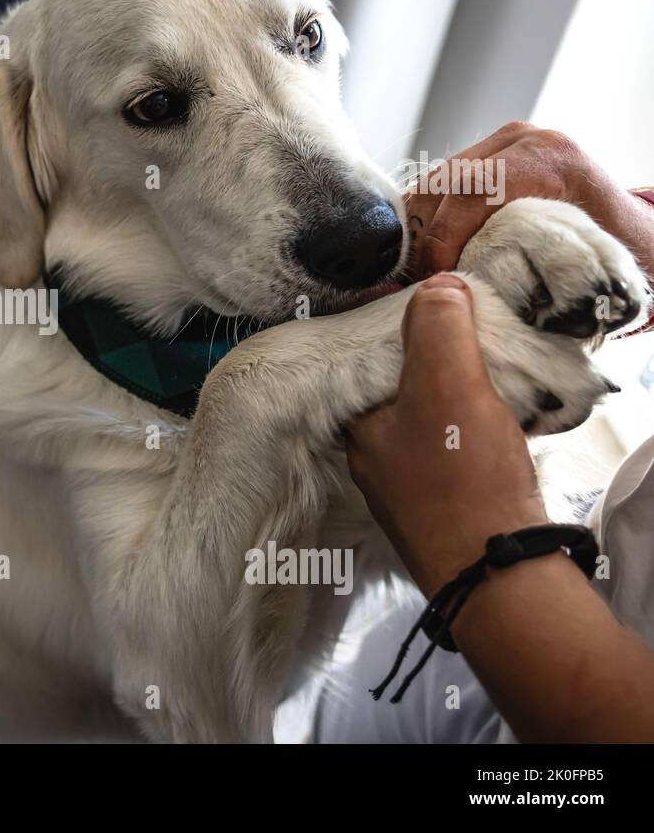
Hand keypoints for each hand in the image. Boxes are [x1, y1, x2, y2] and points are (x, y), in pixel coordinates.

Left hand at [345, 274, 547, 596]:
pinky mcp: (447, 514)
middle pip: (398, 400)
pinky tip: (497, 436)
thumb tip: (438, 286)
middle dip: (431, 374)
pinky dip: (473, 442)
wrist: (499, 572)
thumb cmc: (462, 477)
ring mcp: (410, 494)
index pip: (367, 367)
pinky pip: (454, 462)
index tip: (435, 323)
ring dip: (455, 409)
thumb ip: (438, 329)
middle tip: (472, 352)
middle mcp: (375, 464)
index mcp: (359, 430)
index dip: (401, 339)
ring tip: (489, 390)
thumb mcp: (448, 383)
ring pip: (427, 432)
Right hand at [406, 121, 653, 278]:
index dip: (444, 236)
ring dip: (418, 227)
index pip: (474, 189)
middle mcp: (522, 140)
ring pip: (433, 182)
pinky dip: (424, 218)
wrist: (626, 226)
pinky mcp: (483, 154)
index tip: (437, 274)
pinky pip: (438, 184)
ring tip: (419, 267)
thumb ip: (529, 261)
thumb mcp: (580, 254)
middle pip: (445, 183)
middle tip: (420, 277)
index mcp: (550, 158)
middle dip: (424, 235)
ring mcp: (500, 142)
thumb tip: (466, 287)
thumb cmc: (612, 246)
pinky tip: (425, 249)